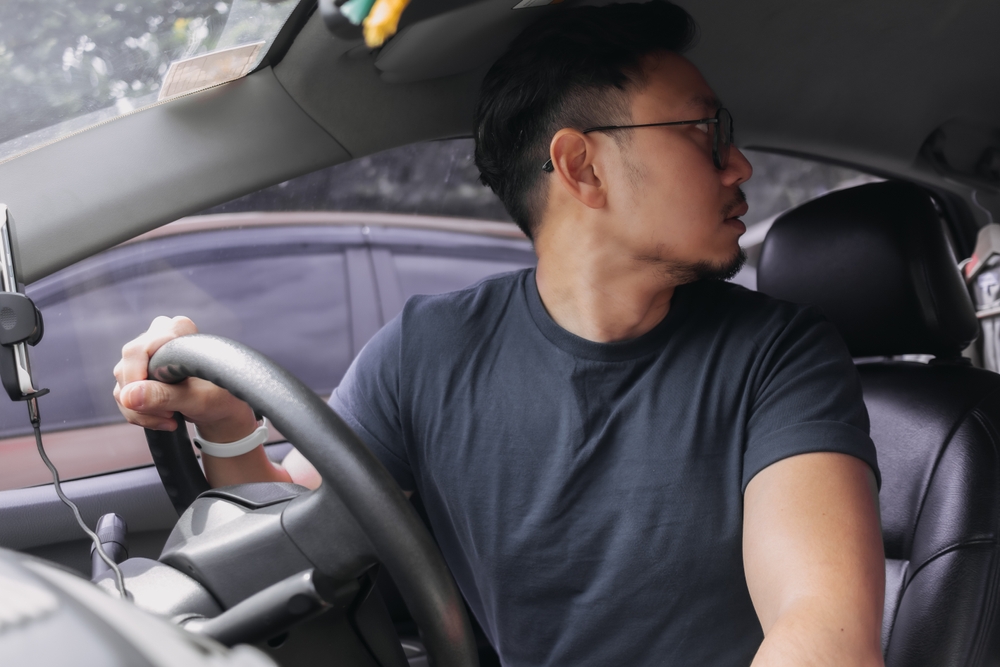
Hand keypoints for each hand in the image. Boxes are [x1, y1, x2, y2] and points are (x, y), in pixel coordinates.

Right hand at [113, 316, 257, 442]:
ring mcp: (145, 354)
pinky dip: (139, 414)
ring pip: (123, 387)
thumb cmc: (219, 397)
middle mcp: (157, 335)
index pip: (138, 351)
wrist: (222, 406)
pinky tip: (163, 419)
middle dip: (142, 402)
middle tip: (168, 415)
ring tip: (170, 419)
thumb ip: (165, 396)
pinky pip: (124, 396)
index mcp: (177, 329)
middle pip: (126, 370)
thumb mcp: (197, 399)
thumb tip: (128, 395)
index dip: (137, 380)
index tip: (158, 405)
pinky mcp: (138, 372)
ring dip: (141, 412)